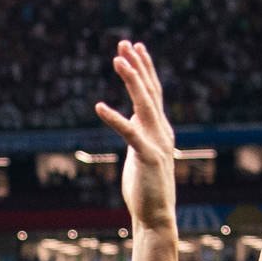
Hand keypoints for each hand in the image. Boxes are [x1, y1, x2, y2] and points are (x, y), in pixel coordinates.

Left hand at [93, 40, 175, 229]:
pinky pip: (129, 133)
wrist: (157, 216)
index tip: (134, 47)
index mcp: (161, 130)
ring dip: (132, 80)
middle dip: (137, 65)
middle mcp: (162, 132)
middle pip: (150, 91)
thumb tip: (132, 117)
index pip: (153, 92)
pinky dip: (114, 118)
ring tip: (118, 60)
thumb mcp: (142, 153)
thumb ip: (139, 132)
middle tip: (124, 43)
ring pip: (144, 104)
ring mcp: (157, 143)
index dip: (144, 68)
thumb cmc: (146, 188)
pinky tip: (99, 107)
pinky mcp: (147, 157)